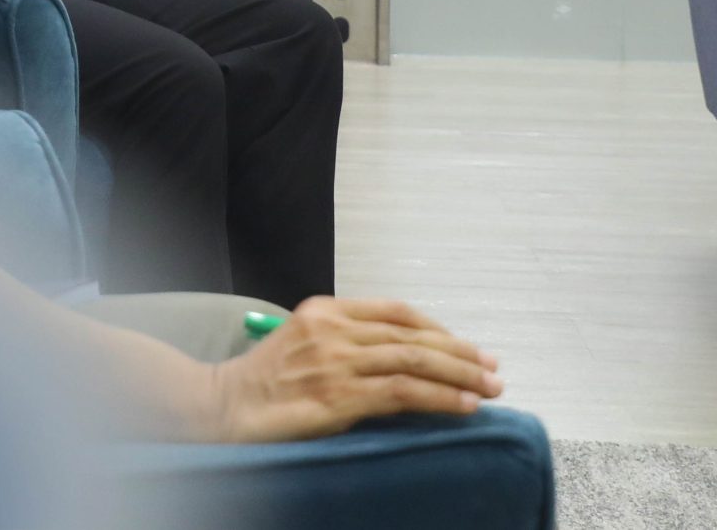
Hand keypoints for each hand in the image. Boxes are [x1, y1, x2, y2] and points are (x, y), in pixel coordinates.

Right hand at [208, 298, 503, 443]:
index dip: (438, 328)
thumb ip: (343, 343)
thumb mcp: (301, 344)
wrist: (223, 405)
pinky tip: (464, 406)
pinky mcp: (340, 395)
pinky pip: (403, 392)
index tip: (466, 347)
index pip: (395, 311)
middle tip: (493, 368)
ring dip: (461, 376)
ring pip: (415, 360)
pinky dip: (440, 398)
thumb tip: (398, 360)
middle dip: (461, 353)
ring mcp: (336, 361)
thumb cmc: (261, 382)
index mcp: (324, 310)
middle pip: (413, 335)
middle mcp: (333, 329)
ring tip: (491, 388)